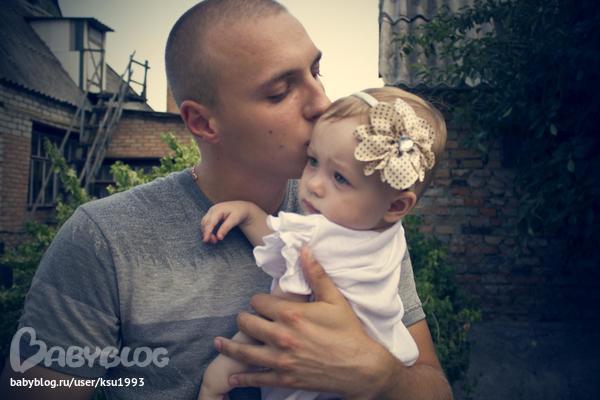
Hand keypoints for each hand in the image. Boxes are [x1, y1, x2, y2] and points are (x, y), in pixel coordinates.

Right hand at [200, 201, 252, 243]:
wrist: (241, 207)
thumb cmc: (239, 213)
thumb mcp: (235, 220)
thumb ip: (226, 228)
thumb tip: (219, 237)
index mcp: (218, 209)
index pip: (210, 222)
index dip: (207, 231)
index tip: (206, 240)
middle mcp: (212, 210)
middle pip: (205, 223)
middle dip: (207, 233)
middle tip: (214, 242)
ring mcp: (211, 212)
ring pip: (204, 223)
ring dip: (206, 232)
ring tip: (214, 240)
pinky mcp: (211, 215)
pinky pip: (206, 223)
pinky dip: (208, 230)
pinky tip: (213, 235)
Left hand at [214, 248, 397, 398]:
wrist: (361, 368)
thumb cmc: (348, 332)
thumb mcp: (334, 300)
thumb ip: (316, 274)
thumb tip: (304, 249)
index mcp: (291, 314)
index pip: (259, 302)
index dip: (258, 301)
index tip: (260, 303)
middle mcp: (281, 336)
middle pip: (247, 324)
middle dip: (244, 319)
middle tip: (244, 319)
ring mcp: (280, 360)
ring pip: (245, 351)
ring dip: (230, 347)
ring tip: (219, 343)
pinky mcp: (284, 378)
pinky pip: (257, 377)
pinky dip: (243, 377)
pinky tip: (233, 377)